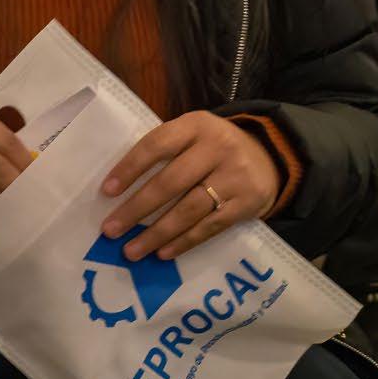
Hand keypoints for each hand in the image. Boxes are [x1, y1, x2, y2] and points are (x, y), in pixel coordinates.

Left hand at [98, 112, 280, 260]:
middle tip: (111, 230)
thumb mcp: (193, 134)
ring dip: (156, 234)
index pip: (157, 144)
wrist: (270, 157)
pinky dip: (183, 242)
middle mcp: (217, 148)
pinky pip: (209, 227)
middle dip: (137, 209)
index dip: (130, 168)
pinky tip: (162, 252)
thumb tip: (119, 190)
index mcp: (196, 126)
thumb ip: (165, 151)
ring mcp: (235, 177)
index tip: (107, 191)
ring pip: (189, 210)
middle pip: (171, 182)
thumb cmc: (213, 148)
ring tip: (131, 250)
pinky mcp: (246, 204)